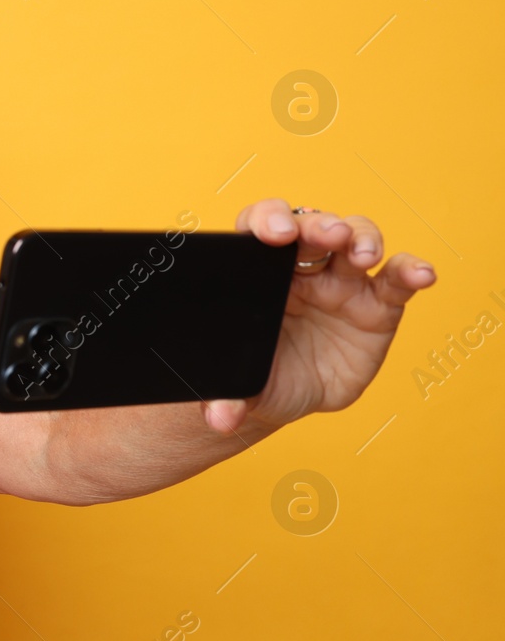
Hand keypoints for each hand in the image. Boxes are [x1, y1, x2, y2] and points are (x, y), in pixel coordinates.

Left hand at [199, 198, 436, 433]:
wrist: (286, 396)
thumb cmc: (257, 373)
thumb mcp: (240, 383)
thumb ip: (228, 394)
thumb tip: (221, 419)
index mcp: (260, 270)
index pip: (261, 227)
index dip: (268, 221)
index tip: (273, 233)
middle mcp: (303, 267)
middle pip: (313, 227)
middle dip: (320, 225)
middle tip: (328, 235)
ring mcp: (342, 283)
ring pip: (356, 240)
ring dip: (363, 238)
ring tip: (363, 254)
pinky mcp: (378, 305)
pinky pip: (397, 280)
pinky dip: (410, 271)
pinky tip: (421, 273)